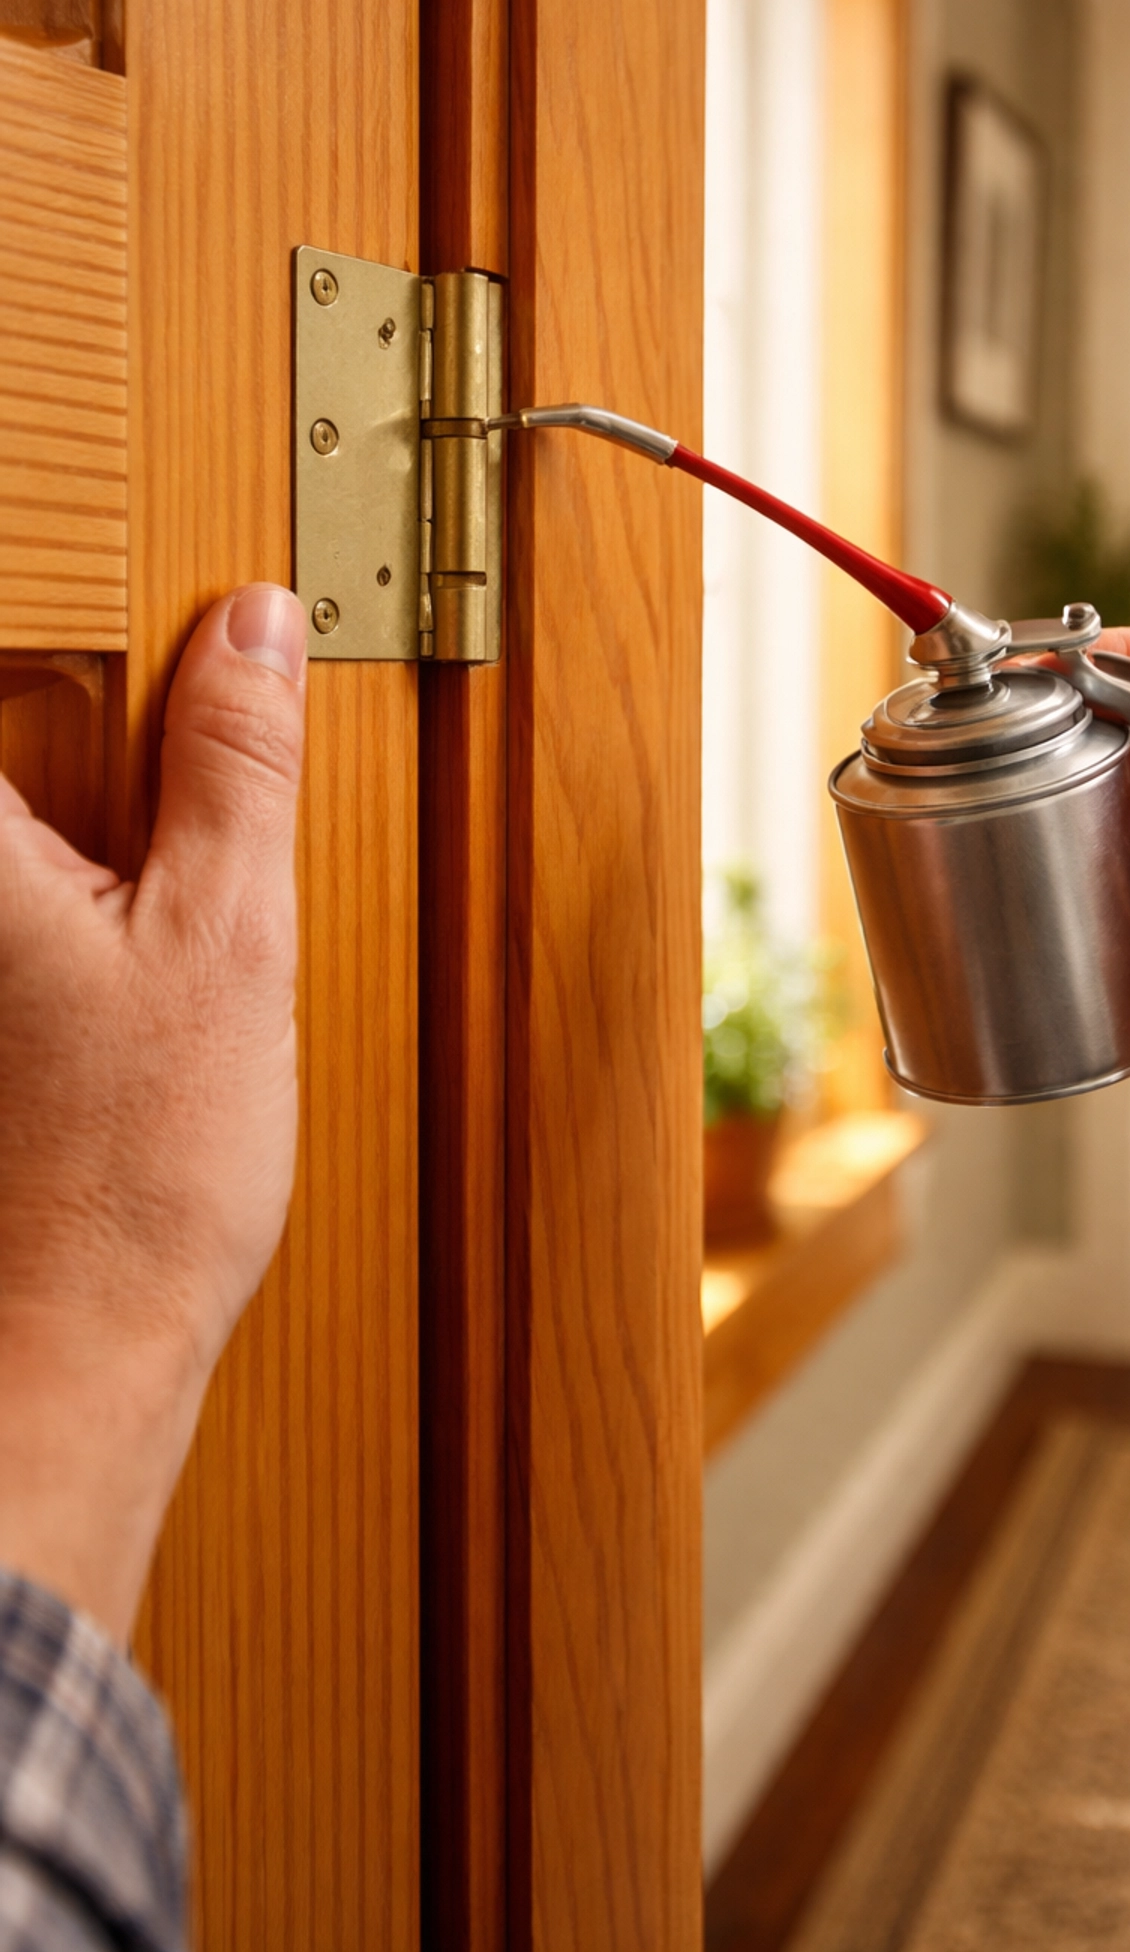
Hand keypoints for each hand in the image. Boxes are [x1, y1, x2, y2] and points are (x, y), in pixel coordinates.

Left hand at [0, 586, 306, 1642]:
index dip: (67, 631)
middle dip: (87, 740)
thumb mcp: (226, 937)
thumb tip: (255, 631)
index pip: (7, 661)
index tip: (136, 629)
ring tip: (156, 889)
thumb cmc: (131, 1183)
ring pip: (31, 822)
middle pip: (20, 744)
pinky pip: (30, 893)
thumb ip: (235, 766)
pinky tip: (130, 948)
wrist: (72, 1351)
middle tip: (173, 765)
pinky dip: (75, 882)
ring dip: (90, 818)